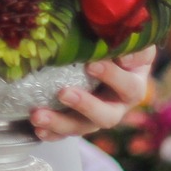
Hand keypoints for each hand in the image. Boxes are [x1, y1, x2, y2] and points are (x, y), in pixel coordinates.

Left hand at [30, 47, 155, 140]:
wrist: (106, 52)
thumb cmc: (116, 42)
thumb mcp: (127, 38)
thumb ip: (128, 40)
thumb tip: (121, 53)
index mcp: (133, 85)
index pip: (129, 86)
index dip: (112, 77)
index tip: (91, 65)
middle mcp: (117, 105)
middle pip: (107, 116)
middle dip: (85, 106)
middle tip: (63, 93)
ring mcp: (96, 116)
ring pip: (82, 127)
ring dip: (59, 122)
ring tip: (37, 115)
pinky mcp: (78, 121)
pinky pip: (66, 133)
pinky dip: (52, 133)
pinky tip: (38, 129)